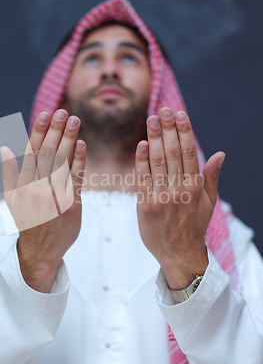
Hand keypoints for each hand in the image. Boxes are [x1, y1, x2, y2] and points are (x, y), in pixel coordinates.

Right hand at [0, 109, 85, 292]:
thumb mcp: (11, 199)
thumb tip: (4, 148)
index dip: (39, 131)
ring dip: (69, 139)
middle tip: (64, 112)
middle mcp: (37, 188)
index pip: (31, 151)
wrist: (40, 251)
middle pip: (48, 153)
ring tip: (75, 121)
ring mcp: (54, 196)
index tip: (45, 113)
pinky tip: (82, 145)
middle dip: (56, 130)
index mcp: (22, 184)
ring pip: (62, 162)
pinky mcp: (70, 205)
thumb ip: (9, 172)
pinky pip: (75, 179)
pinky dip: (78, 161)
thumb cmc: (27, 221)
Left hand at [135, 107, 224, 289]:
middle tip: (163, 110)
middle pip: (173, 153)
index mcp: (195, 187)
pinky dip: (142, 160)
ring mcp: (161, 197)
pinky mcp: (146, 205)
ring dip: (154, 138)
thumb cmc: (193, 225)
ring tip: (152, 119)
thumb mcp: (209, 203)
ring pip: (157, 162)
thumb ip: (211, 177)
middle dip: (168, 129)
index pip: (189, 153)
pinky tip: (142, 144)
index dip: (184, 132)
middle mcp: (179, 190)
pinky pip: (142, 178)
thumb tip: (220, 153)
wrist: (178, 253)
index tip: (180, 114)